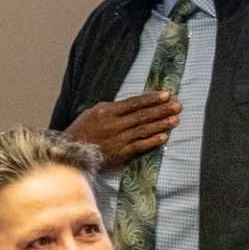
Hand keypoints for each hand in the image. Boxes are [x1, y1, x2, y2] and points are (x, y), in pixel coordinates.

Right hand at [65, 92, 182, 164]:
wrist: (70, 152)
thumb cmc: (81, 131)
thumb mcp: (92, 112)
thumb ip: (111, 108)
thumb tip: (130, 104)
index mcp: (107, 111)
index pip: (134, 103)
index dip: (151, 99)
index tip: (166, 95)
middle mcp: (113, 124)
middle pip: (142, 115)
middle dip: (162, 110)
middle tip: (178, 106)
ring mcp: (117, 139)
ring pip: (143, 130)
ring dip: (161, 124)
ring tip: (175, 119)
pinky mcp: (119, 153)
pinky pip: (139, 146)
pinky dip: (152, 141)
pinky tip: (164, 137)